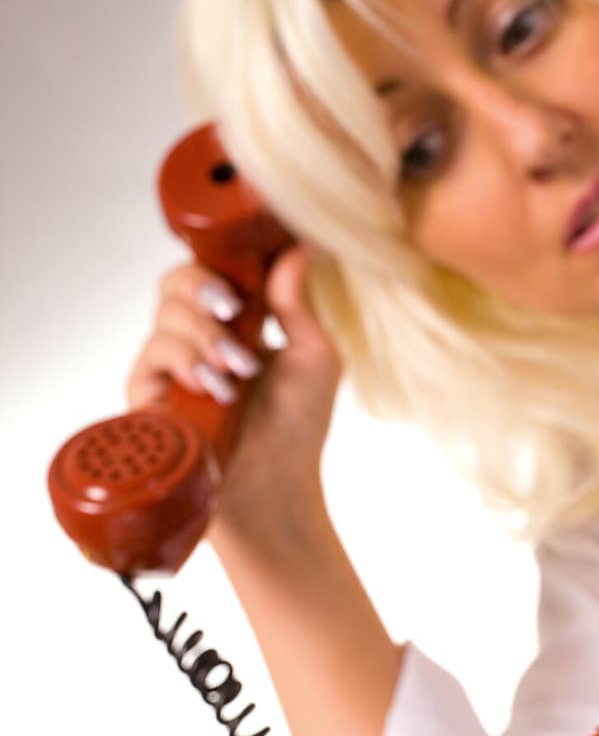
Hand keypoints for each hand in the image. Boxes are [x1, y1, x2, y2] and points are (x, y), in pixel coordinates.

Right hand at [125, 245, 341, 539]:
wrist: (274, 489)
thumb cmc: (299, 430)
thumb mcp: (313, 355)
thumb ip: (298, 300)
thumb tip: (299, 246)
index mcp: (237, 324)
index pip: (214, 269)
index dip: (223, 256)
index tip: (247, 259)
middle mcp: (199, 340)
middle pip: (179, 279)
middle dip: (206, 287)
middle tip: (234, 310)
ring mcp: (171, 367)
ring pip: (166, 311)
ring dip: (207, 335)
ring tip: (239, 372)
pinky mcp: (148, 396)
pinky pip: (151, 351)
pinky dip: (185, 361)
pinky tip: (215, 387)